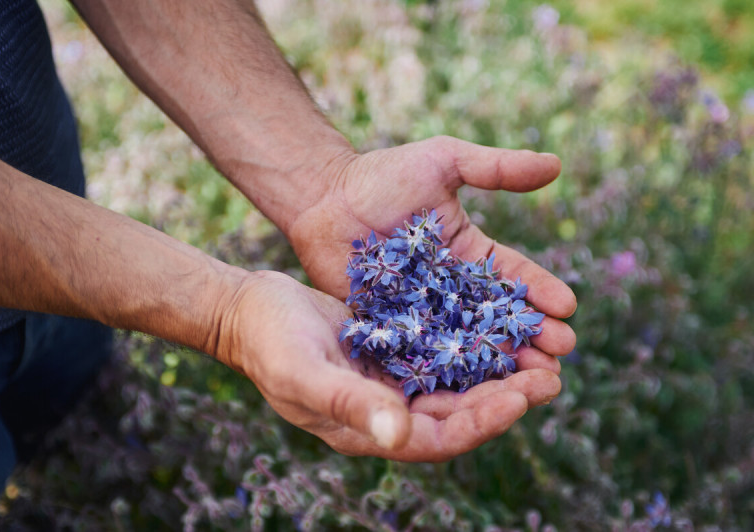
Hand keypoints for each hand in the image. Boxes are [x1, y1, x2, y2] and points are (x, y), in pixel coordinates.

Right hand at [221, 270, 561, 460]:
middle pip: (457, 413)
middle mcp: (386, 411)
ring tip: (539, 355)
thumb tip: (401, 434)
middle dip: (505, 398)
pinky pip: (439, 353)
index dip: (482, 421)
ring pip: (454, 384)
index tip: (522, 398)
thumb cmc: (269, 342)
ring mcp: (388, 381)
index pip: (438, 436)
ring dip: (495, 373)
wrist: (249, 309)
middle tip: (551, 376)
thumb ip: (350, 402)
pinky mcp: (389, 351)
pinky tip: (495, 327)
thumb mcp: (304, 371)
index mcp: (368, 428)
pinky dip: (469, 345)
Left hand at [288, 135, 576, 359]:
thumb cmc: (380, 175)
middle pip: (497, 317)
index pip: (512, 276)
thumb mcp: (443, 161)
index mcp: (469, 253)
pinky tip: (471, 391)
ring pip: (466, 342)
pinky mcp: (390, 329)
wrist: (321, 197)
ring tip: (529, 380)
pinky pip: (422, 352)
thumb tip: (557, 166)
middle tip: (559, 356)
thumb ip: (495, 168)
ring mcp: (422, 312)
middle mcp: (451, 289)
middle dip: (531, 336)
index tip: (568, 309)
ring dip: (499, 362)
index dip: (540, 292)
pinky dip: (447, 372)